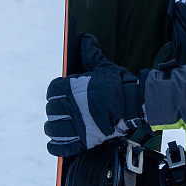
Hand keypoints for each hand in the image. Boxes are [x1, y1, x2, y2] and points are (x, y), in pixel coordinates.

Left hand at [44, 34, 146, 156]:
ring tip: (58, 127)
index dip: (55, 93)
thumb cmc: (119, 85)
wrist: (134, 104)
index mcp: (72, 87)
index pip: (52, 90)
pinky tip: (55, 143)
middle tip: (62, 112)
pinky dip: (56, 146)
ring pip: (53, 128)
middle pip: (51, 110)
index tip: (60, 95)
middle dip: (55, 111)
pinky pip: (61, 146)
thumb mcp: (104, 67)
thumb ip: (91, 54)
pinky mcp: (83, 140)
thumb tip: (86, 39)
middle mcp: (70, 106)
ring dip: (53, 128)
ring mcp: (77, 124)